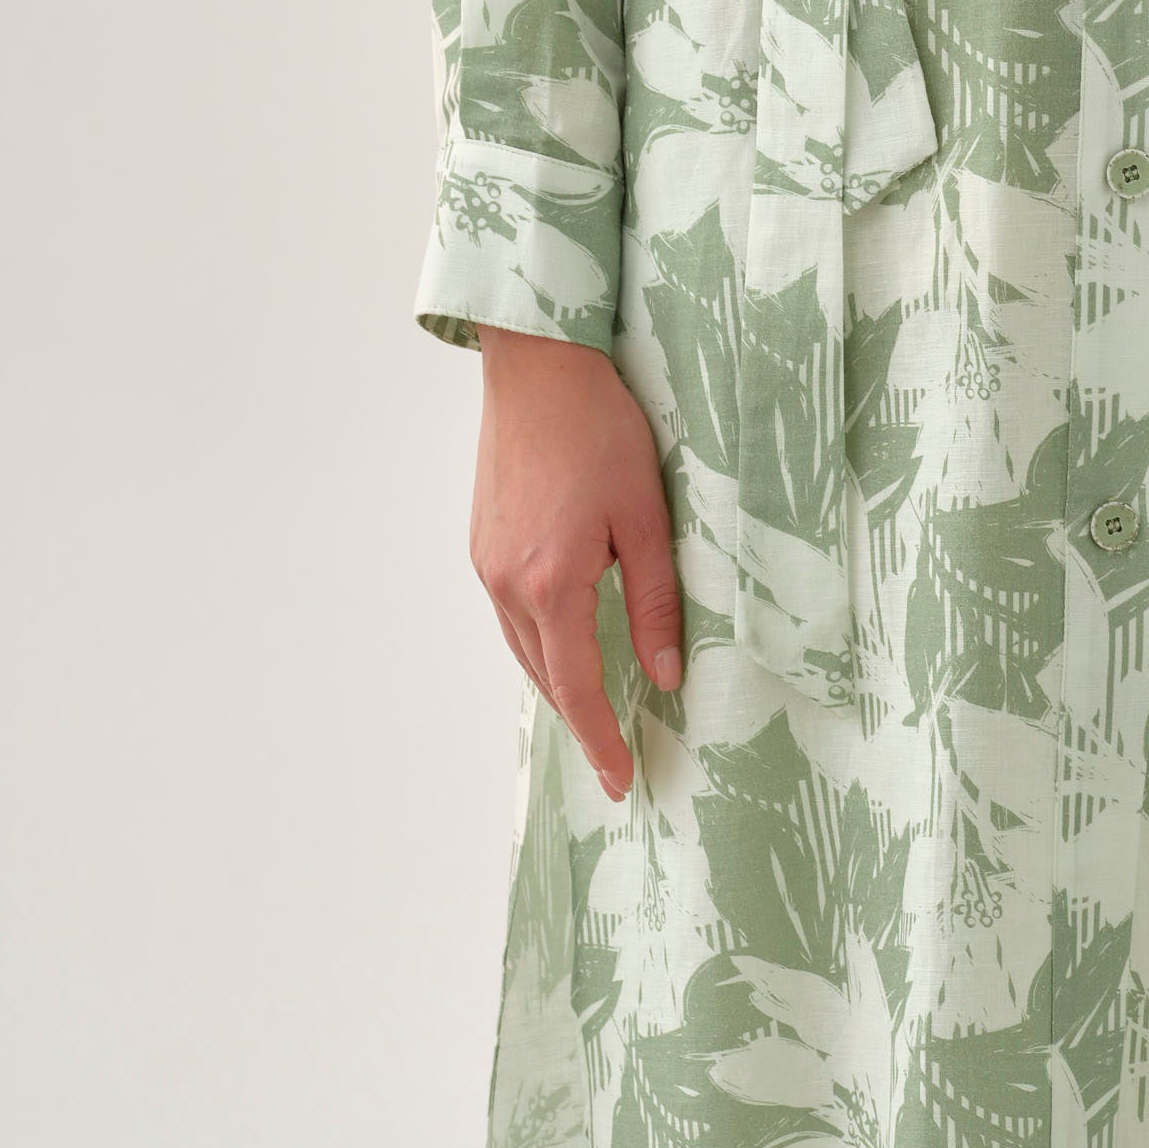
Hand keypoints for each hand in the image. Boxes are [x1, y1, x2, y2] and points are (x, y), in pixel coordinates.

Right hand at [469, 326, 683, 802]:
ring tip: (595, 712)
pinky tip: (565, 644)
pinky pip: (511, 615)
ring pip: (523, 648)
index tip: (621, 781)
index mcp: (550, 582)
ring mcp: (487, 563)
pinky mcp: (483, 542)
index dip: (600, 738)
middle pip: (544, 675)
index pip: (577, 686)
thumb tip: (665, 675)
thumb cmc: (599, 430)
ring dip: (558, 683)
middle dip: (580, 720)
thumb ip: (656, 601)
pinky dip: (540, 643)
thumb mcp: (646, 516)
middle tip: (616, 758)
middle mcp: (507, 582)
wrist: (539, 366)